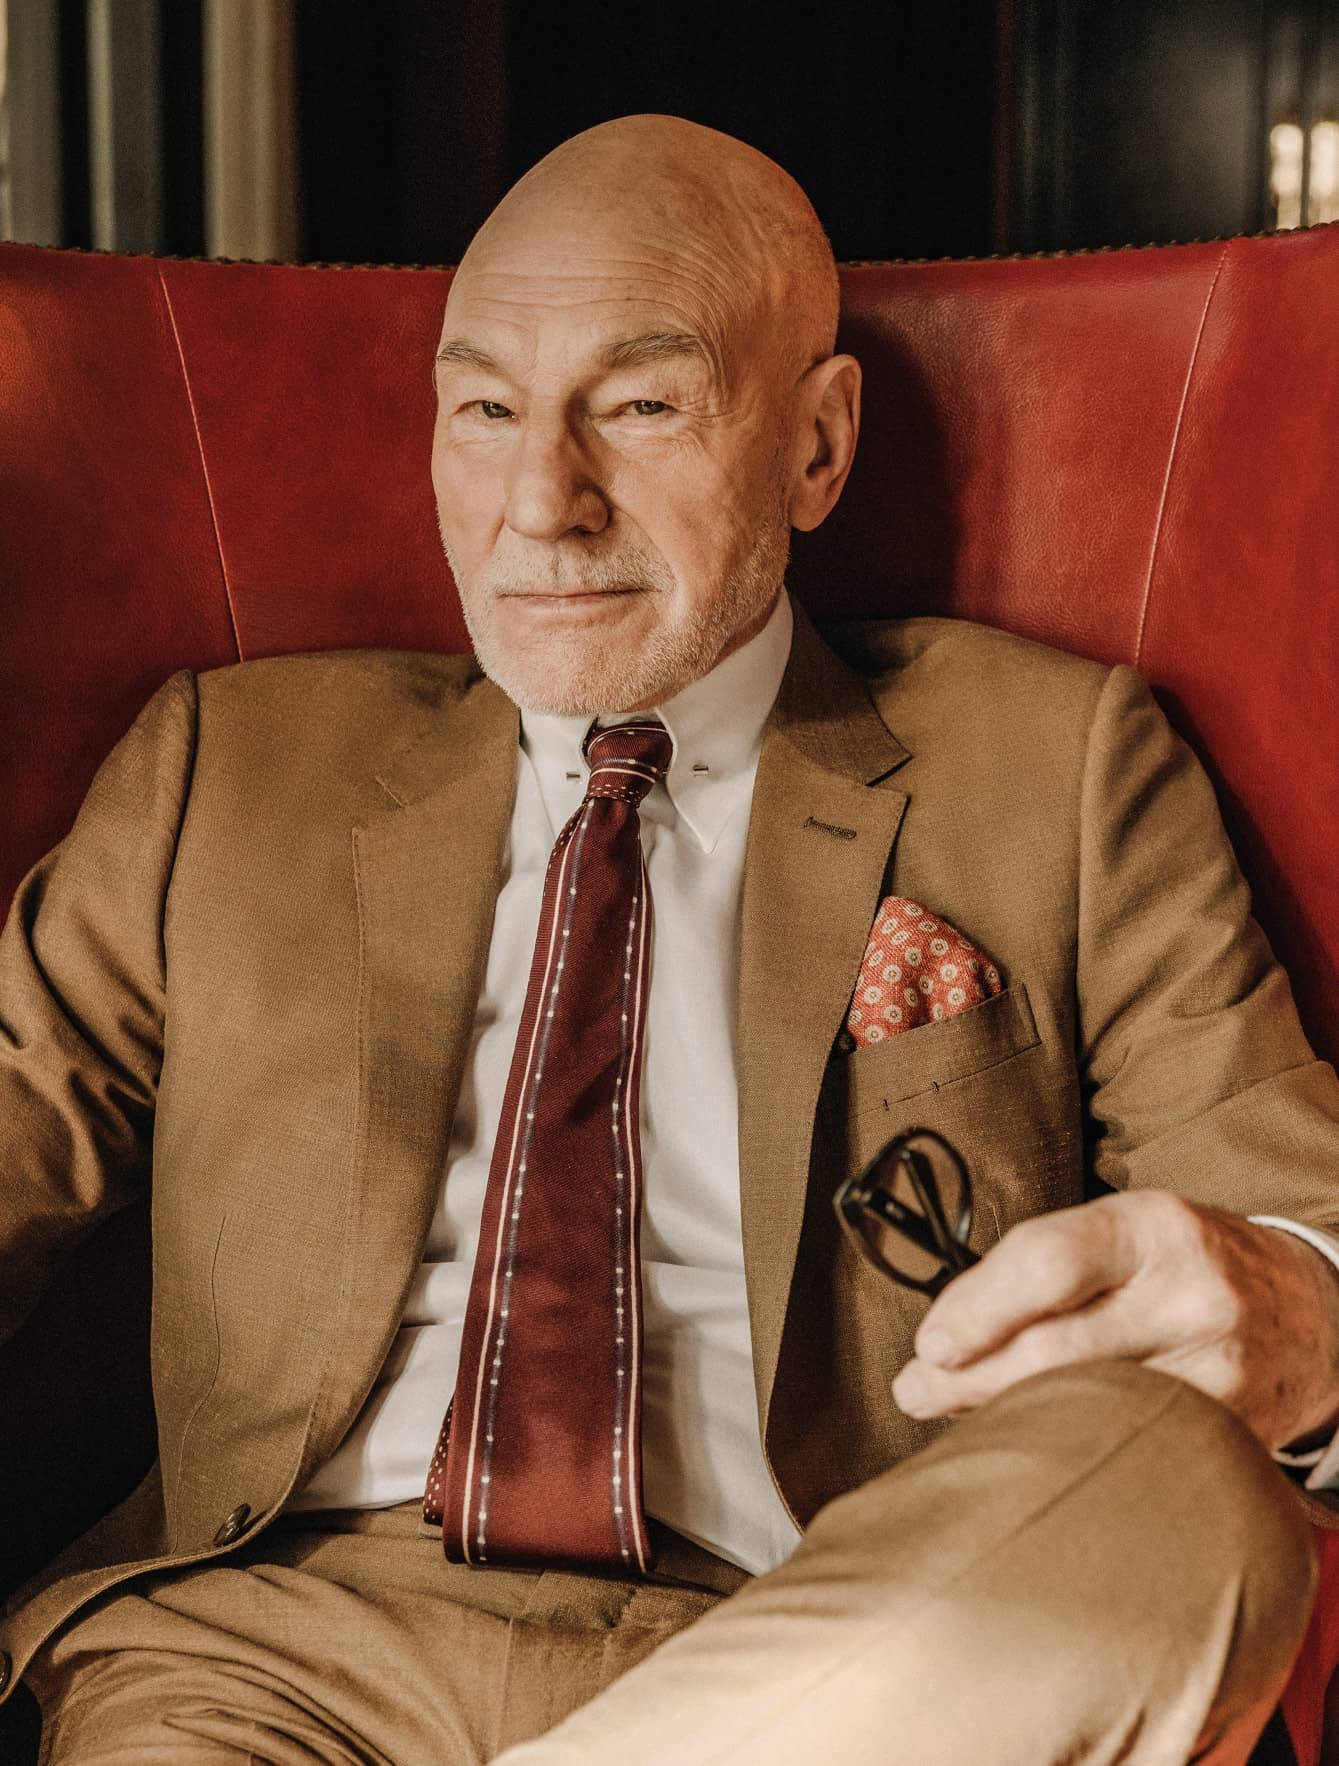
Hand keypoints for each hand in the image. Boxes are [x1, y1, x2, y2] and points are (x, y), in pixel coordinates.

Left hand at [890, 1190, 1338, 1452]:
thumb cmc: (1189, 1268)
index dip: (976, 1308)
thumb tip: (944, 1335)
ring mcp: (1218, 1371)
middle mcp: (1191, 1295)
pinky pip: (1128, 1451)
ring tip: (958, 1419)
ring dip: (1005, 1421)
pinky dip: (1068, 1450)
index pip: (1046, 1261)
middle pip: (1054, 1350)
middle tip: (917, 1391)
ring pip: (1085, 1409)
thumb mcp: (1128, 1233)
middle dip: (967, 1379)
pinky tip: (1036, 1446)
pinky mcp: (1233, 1435)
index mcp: (1153, 1227)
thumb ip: (1044, 1269)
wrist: (1314, 1315)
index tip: (929, 1343)